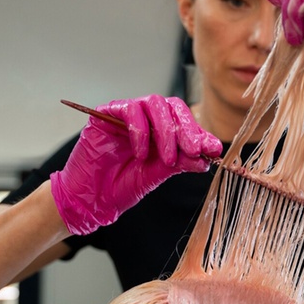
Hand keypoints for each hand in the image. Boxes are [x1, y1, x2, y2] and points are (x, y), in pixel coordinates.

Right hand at [50, 95, 221, 234]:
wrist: (89, 199)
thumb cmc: (120, 188)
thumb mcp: (156, 176)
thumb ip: (179, 163)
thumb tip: (207, 157)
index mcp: (161, 133)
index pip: (185, 122)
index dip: (201, 133)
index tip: (214, 149)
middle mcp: (146, 120)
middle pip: (173, 107)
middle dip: (187, 128)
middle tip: (194, 150)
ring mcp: (126, 116)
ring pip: (154, 103)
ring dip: (166, 131)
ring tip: (167, 158)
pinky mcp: (106, 114)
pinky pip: (129, 109)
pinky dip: (140, 130)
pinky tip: (140, 153)